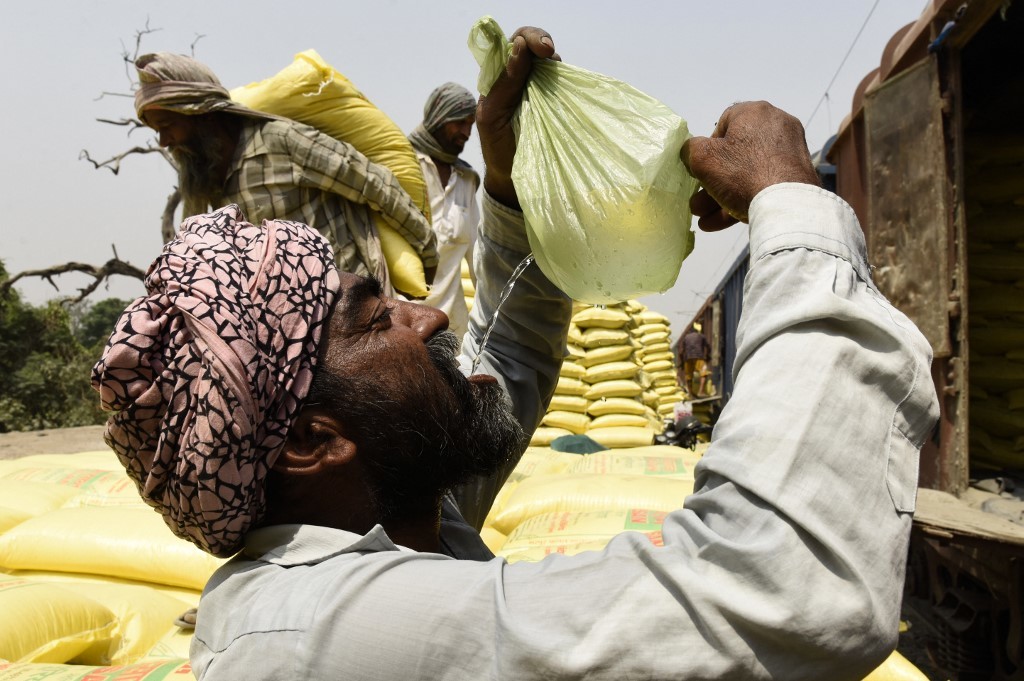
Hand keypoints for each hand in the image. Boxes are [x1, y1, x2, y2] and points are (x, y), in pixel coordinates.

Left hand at [477, 27, 558, 208]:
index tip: (541, 50)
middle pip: (531, 43)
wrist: (513, 177)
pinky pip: (561, 82)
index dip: (527, 39)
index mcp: (498, 79)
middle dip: (542, 42)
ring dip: (554, 63)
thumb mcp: (492, 117)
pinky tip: (567, 86)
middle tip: (551, 54)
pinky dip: (565, 79)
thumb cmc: (498, 147)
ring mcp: (538, 87)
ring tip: (559, 75)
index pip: (512, 44)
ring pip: (549, 61)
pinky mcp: (554, 101)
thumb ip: (503, 84)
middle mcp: (518, 77)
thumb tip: (519, 47)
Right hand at [680, 101, 819, 230]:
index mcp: (755, 112)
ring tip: (704, 218)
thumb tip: (691, 149)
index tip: (701, 168)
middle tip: (698, 202)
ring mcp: (790, 152)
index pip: (724, 123)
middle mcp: (777, 126)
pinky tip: (722, 222)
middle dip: (712, 182)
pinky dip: (743, 200)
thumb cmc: (743, 173)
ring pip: (747, 174)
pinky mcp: (797, 175)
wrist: (787, 205)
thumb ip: (690, 149)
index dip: (708, 147)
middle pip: (735, 154)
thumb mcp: (704, 158)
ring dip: (722, 196)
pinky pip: (763, 184)